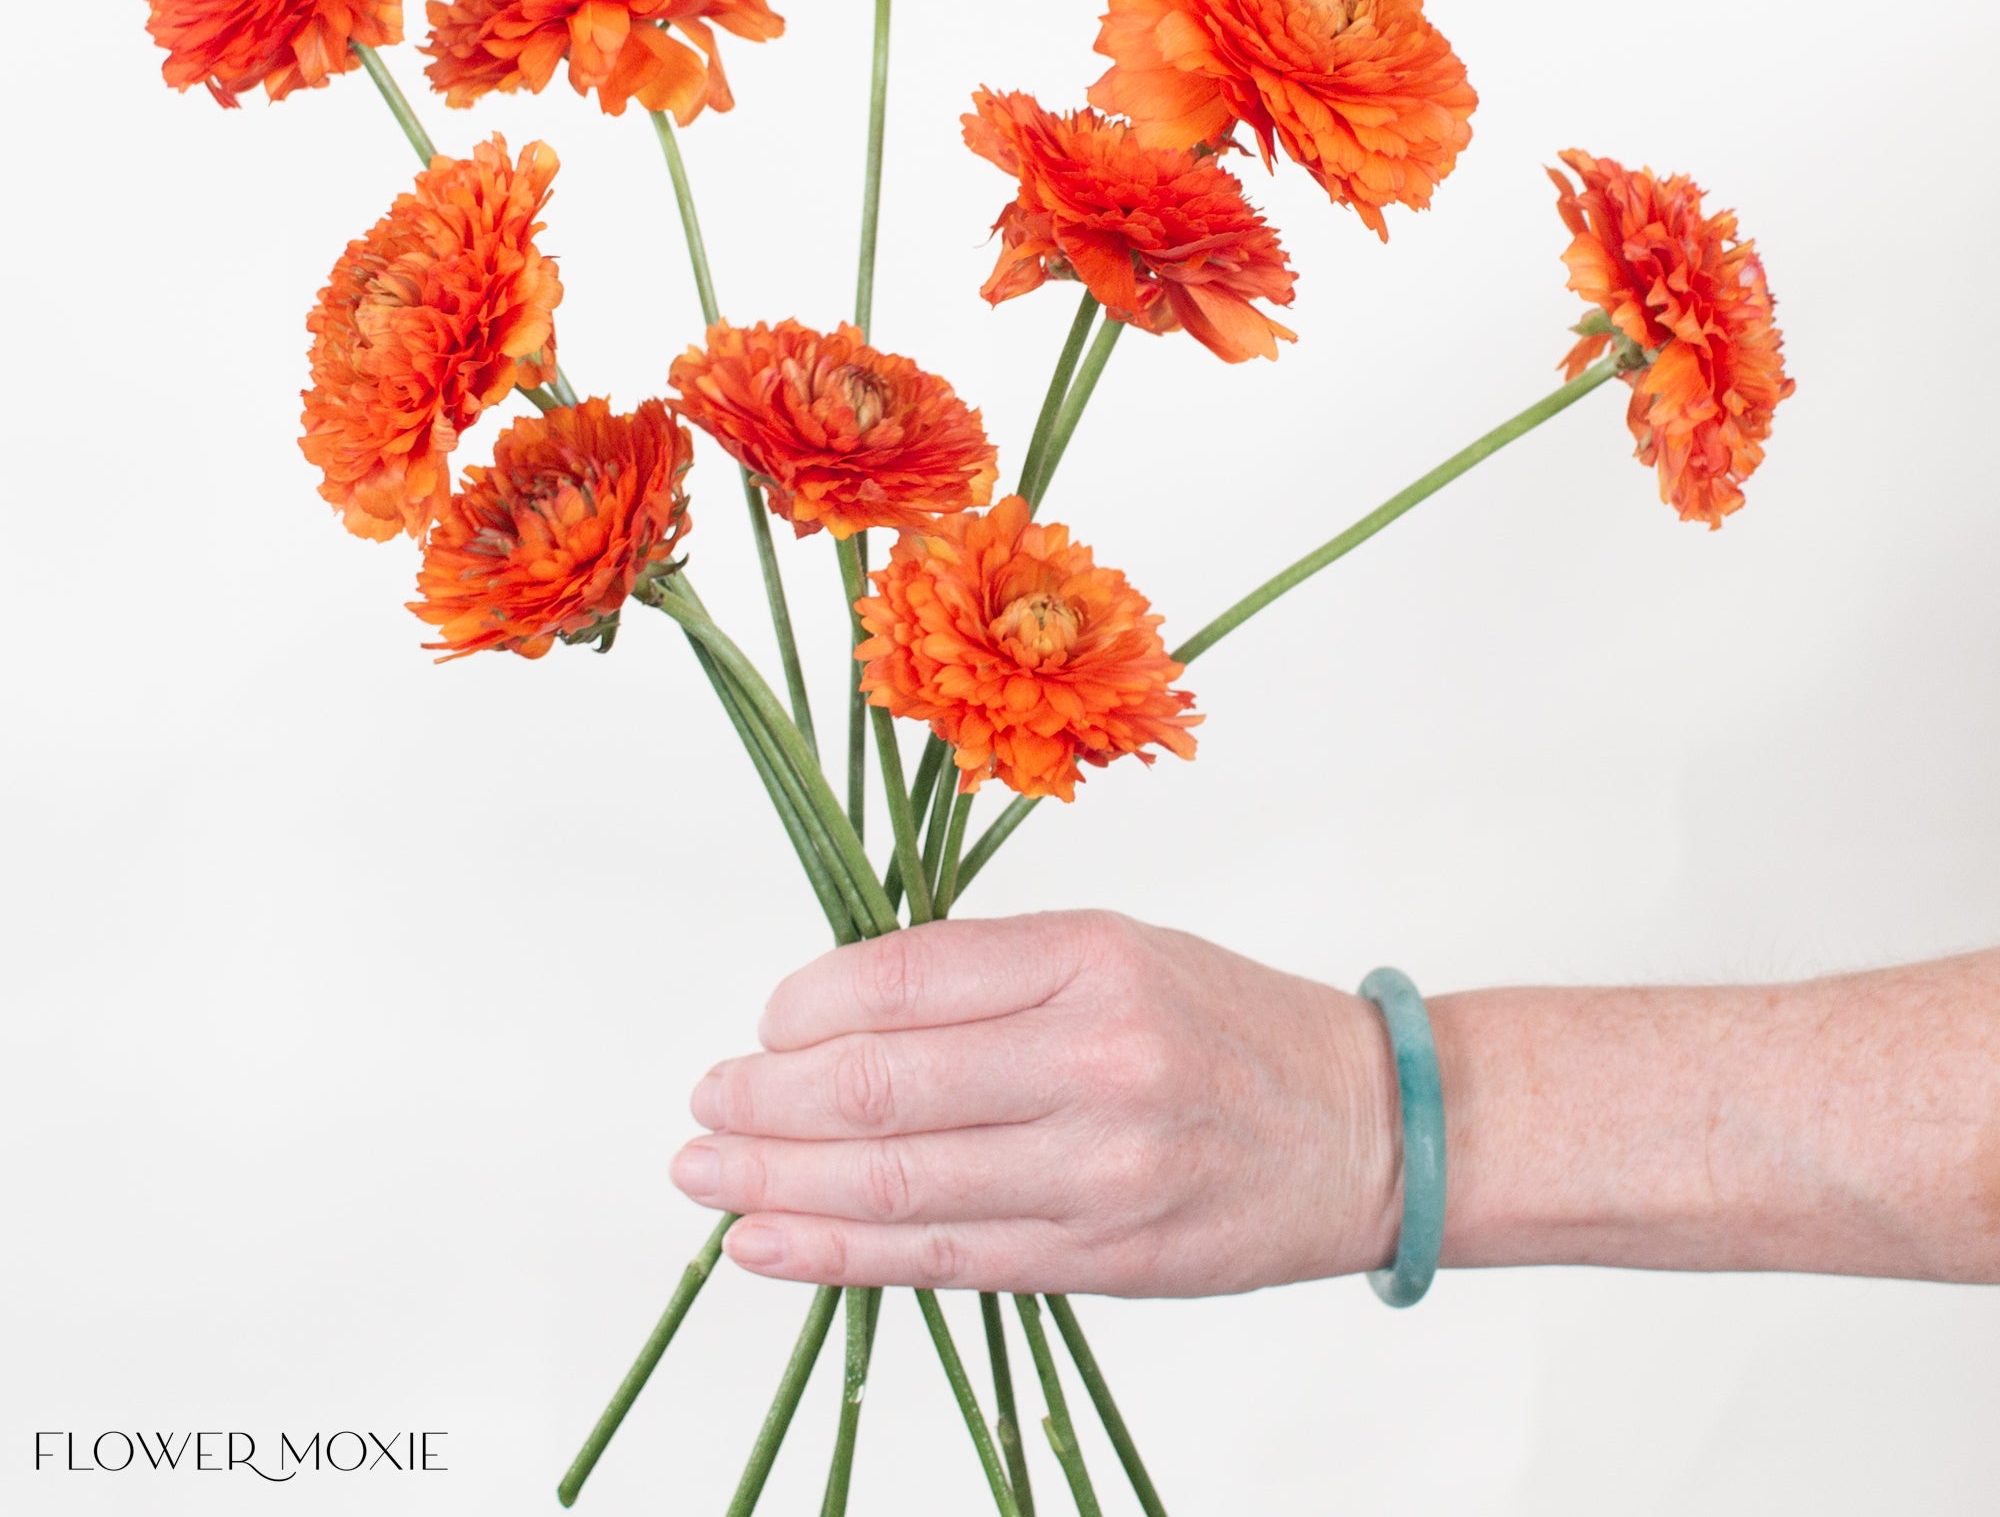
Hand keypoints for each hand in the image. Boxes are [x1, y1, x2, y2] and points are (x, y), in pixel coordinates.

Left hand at [670, 910, 1401, 1294]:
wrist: (1362, 1127)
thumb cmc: (1226, 1024)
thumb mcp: (1116, 949)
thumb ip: (987, 975)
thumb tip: (836, 1009)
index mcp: (1091, 959)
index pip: (906, 977)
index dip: (807, 1005)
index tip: (767, 1020)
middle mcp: (1093, 1061)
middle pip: (882, 1085)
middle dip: (765, 1099)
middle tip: (704, 1103)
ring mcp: (1097, 1170)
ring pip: (895, 1183)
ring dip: (775, 1183)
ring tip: (704, 1178)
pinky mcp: (1098, 1257)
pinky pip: (941, 1259)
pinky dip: (838, 1254)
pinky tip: (769, 1243)